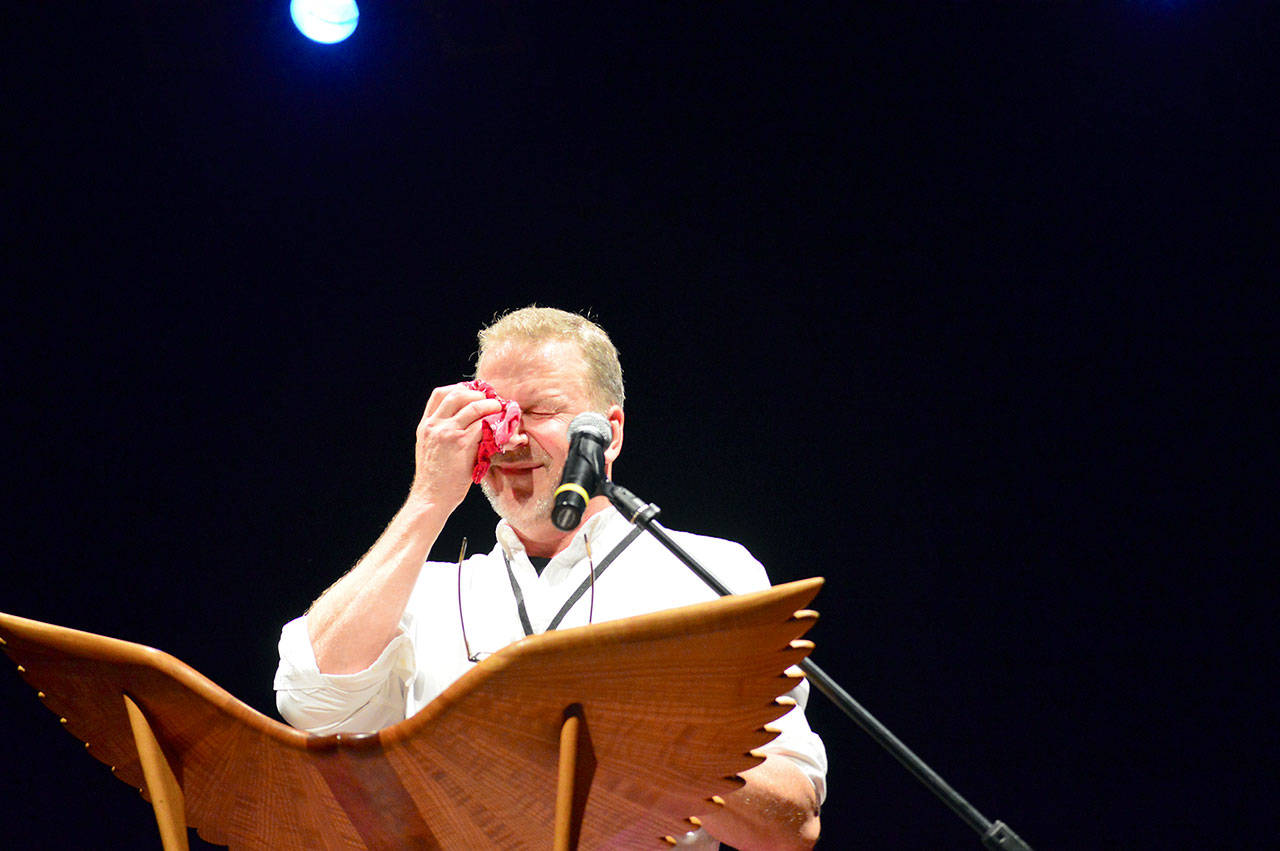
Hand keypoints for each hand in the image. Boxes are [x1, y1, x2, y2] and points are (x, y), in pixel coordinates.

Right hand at [408, 383, 503, 508]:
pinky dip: (497, 426)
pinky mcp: (461, 443)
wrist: (431, 498)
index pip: (440, 394)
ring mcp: (447, 432)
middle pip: (458, 394)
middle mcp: (435, 425)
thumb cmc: (436, 478)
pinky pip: (483, 426)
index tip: (475, 393)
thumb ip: (443, 433)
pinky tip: (505, 430)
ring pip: (474, 407)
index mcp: (426, 425)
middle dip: (479, 394)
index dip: (460, 388)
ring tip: (501, 410)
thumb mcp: (431, 448)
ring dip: (492, 406)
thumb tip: (470, 423)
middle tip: (492, 401)